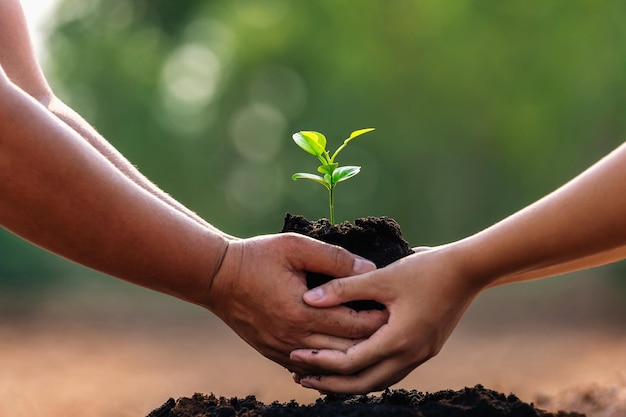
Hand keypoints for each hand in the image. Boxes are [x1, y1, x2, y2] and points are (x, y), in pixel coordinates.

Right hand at [204, 233, 388, 373]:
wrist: (216, 277)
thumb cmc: (257, 257)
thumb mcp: (296, 247)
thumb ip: (334, 258)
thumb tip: (370, 269)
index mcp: (303, 312)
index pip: (355, 325)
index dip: (379, 321)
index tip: (397, 312)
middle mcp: (295, 338)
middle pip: (347, 350)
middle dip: (373, 341)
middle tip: (394, 330)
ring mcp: (283, 350)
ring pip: (329, 364)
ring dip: (352, 356)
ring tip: (375, 344)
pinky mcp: (273, 353)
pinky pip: (308, 368)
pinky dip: (329, 364)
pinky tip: (343, 356)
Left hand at [290, 245, 482, 393]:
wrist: (468, 270)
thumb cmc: (425, 270)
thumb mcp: (381, 277)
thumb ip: (344, 288)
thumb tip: (308, 299)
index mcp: (399, 340)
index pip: (351, 363)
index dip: (320, 361)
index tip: (296, 354)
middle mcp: (410, 355)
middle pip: (363, 383)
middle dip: (330, 384)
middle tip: (301, 379)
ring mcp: (420, 356)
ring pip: (378, 381)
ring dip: (349, 382)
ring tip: (322, 377)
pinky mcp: (425, 349)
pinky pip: (391, 372)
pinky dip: (368, 373)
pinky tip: (354, 365)